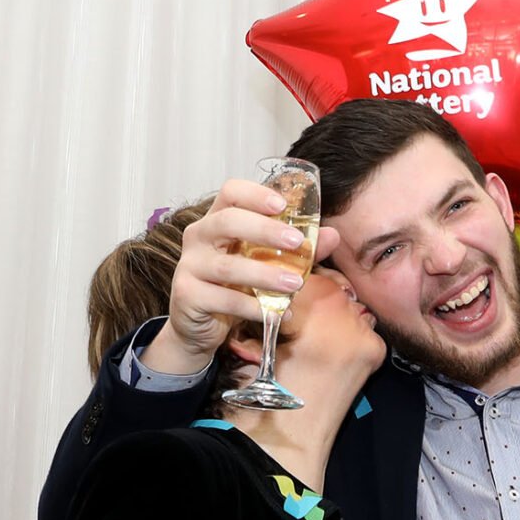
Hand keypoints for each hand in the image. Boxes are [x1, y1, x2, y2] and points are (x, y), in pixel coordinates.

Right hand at [140, 180, 340, 375]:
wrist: (198, 327)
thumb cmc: (233, 287)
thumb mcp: (263, 265)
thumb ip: (296, 250)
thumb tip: (332, 236)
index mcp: (216, 220)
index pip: (230, 192)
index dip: (256, 194)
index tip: (283, 205)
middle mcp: (198, 237)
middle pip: (227, 221)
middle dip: (265, 230)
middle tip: (297, 242)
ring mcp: (190, 266)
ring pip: (228, 266)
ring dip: (265, 274)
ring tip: (295, 283)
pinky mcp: (187, 295)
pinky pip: (223, 299)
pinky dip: (253, 307)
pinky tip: (276, 312)